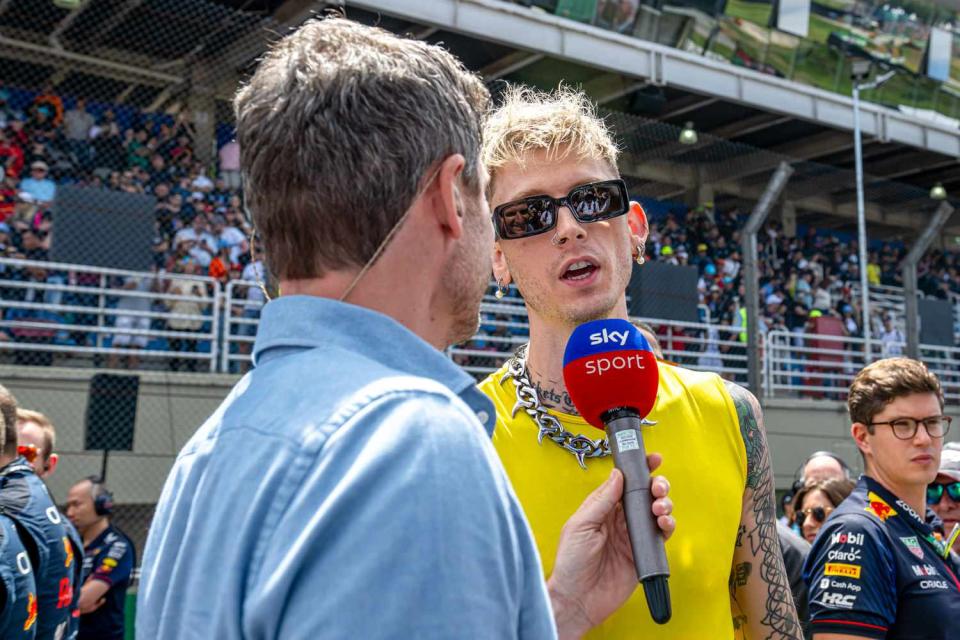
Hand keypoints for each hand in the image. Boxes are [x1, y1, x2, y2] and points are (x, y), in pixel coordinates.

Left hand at [548, 454, 673, 638]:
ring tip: (659, 507)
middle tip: (658, 487)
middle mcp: (620, 519)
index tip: (652, 459)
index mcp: (603, 508)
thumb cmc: (571, 563)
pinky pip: (661, 535)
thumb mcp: (581, 525)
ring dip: (664, 504)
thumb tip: (617, 474)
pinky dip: (667, 525)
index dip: (639, 469)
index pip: (624, 483)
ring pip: (656, 511)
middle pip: (645, 494)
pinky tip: (663, 523)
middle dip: (656, 485)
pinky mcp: (644, 554)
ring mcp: (633, 536)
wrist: (578, 599)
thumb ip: (601, 500)